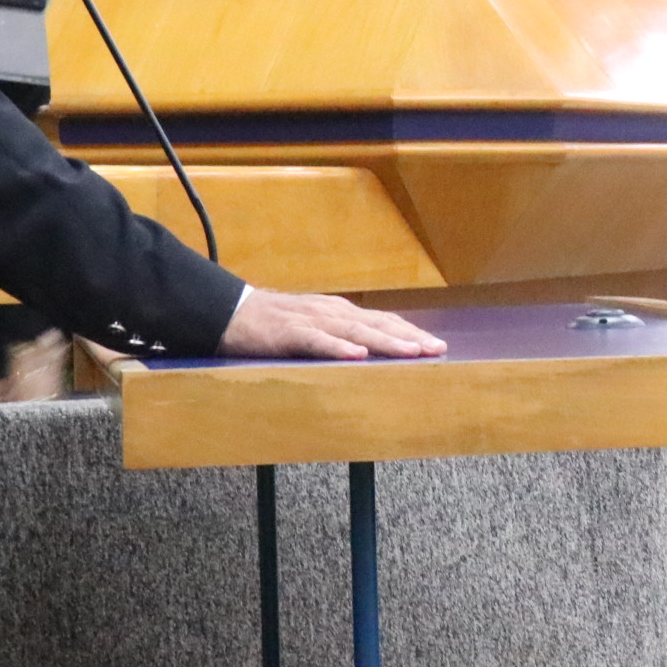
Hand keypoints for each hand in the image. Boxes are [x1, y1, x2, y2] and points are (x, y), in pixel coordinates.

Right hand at [222, 288, 447, 361]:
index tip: (436, 344)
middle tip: (437, 349)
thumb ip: (341, 336)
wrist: (229, 313)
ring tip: (410, 352)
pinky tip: (356, 355)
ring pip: (354, 330)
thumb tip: (372, 352)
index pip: (383, 320)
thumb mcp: (314, 327)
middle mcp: (331, 311)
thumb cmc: (274, 324)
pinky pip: (316, 341)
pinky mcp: (288, 332)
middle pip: (377, 323)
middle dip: (409, 336)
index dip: (411, 331)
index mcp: (339, 312)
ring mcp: (310, 320)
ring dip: (384, 341)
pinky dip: (337, 347)